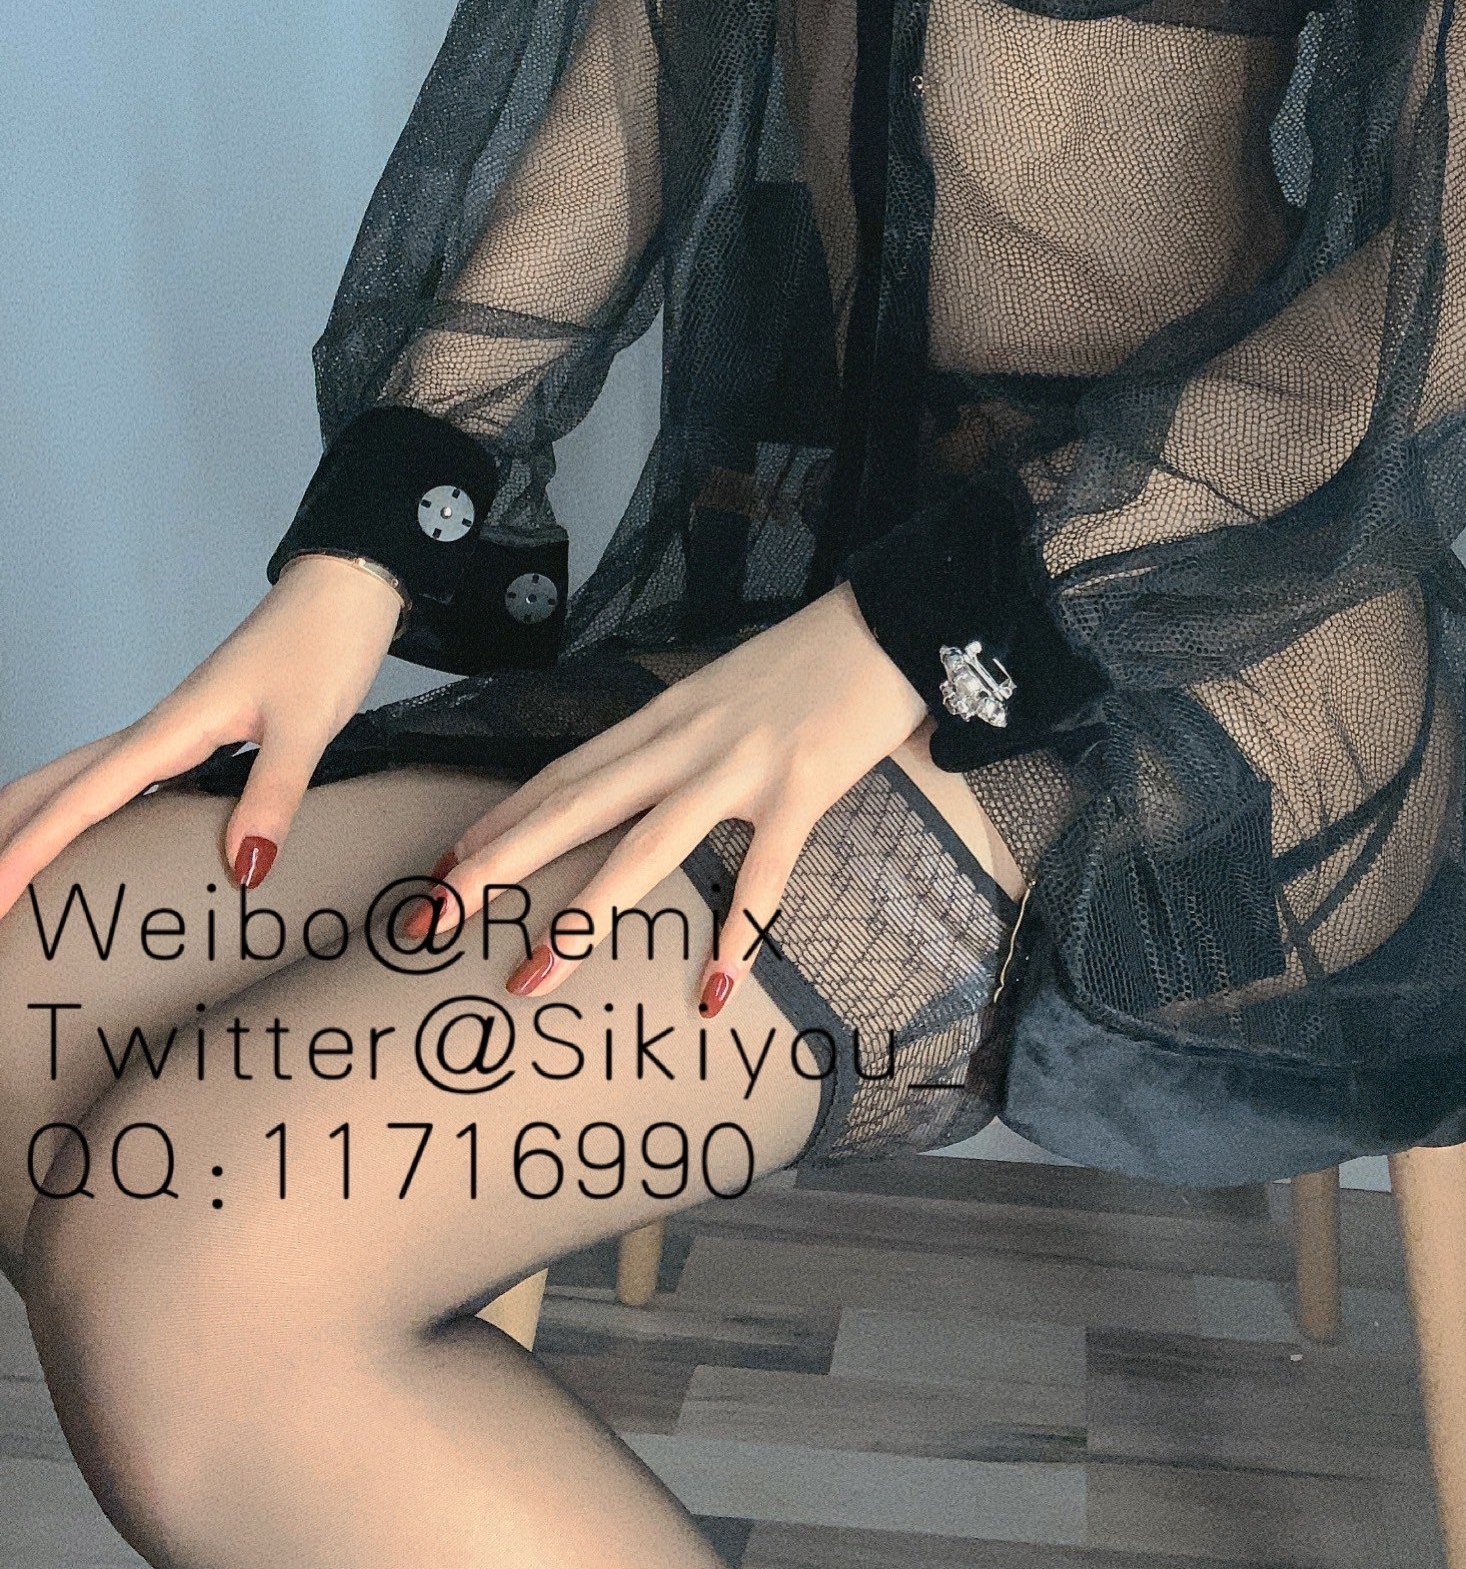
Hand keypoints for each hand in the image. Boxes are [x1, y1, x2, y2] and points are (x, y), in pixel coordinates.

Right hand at [0, 555, 405, 922]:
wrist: (344, 590)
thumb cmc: (325, 644)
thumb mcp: (308, 724)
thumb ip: (274, 795)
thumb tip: (243, 868)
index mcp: (168, 729)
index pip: (78, 802)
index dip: (27, 853)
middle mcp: (155, 730)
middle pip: (53, 786)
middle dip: (7, 836)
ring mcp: (170, 730)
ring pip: (77, 779)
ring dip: (37, 822)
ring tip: (12, 874)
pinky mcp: (193, 732)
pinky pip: (119, 779)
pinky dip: (86, 811)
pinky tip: (96, 838)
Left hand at [409, 582, 928, 1016]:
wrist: (892, 620)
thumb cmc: (816, 658)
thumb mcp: (731, 690)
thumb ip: (692, 735)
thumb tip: (662, 782)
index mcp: (666, 715)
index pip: (567, 772)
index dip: (504, 819)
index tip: (447, 863)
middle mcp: (686, 740)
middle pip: (576, 807)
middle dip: (499, 865)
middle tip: (431, 917)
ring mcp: (740, 767)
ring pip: (644, 846)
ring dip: (583, 916)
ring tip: (533, 975)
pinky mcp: (800, 788)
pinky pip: (761, 873)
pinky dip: (736, 933)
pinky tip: (714, 989)